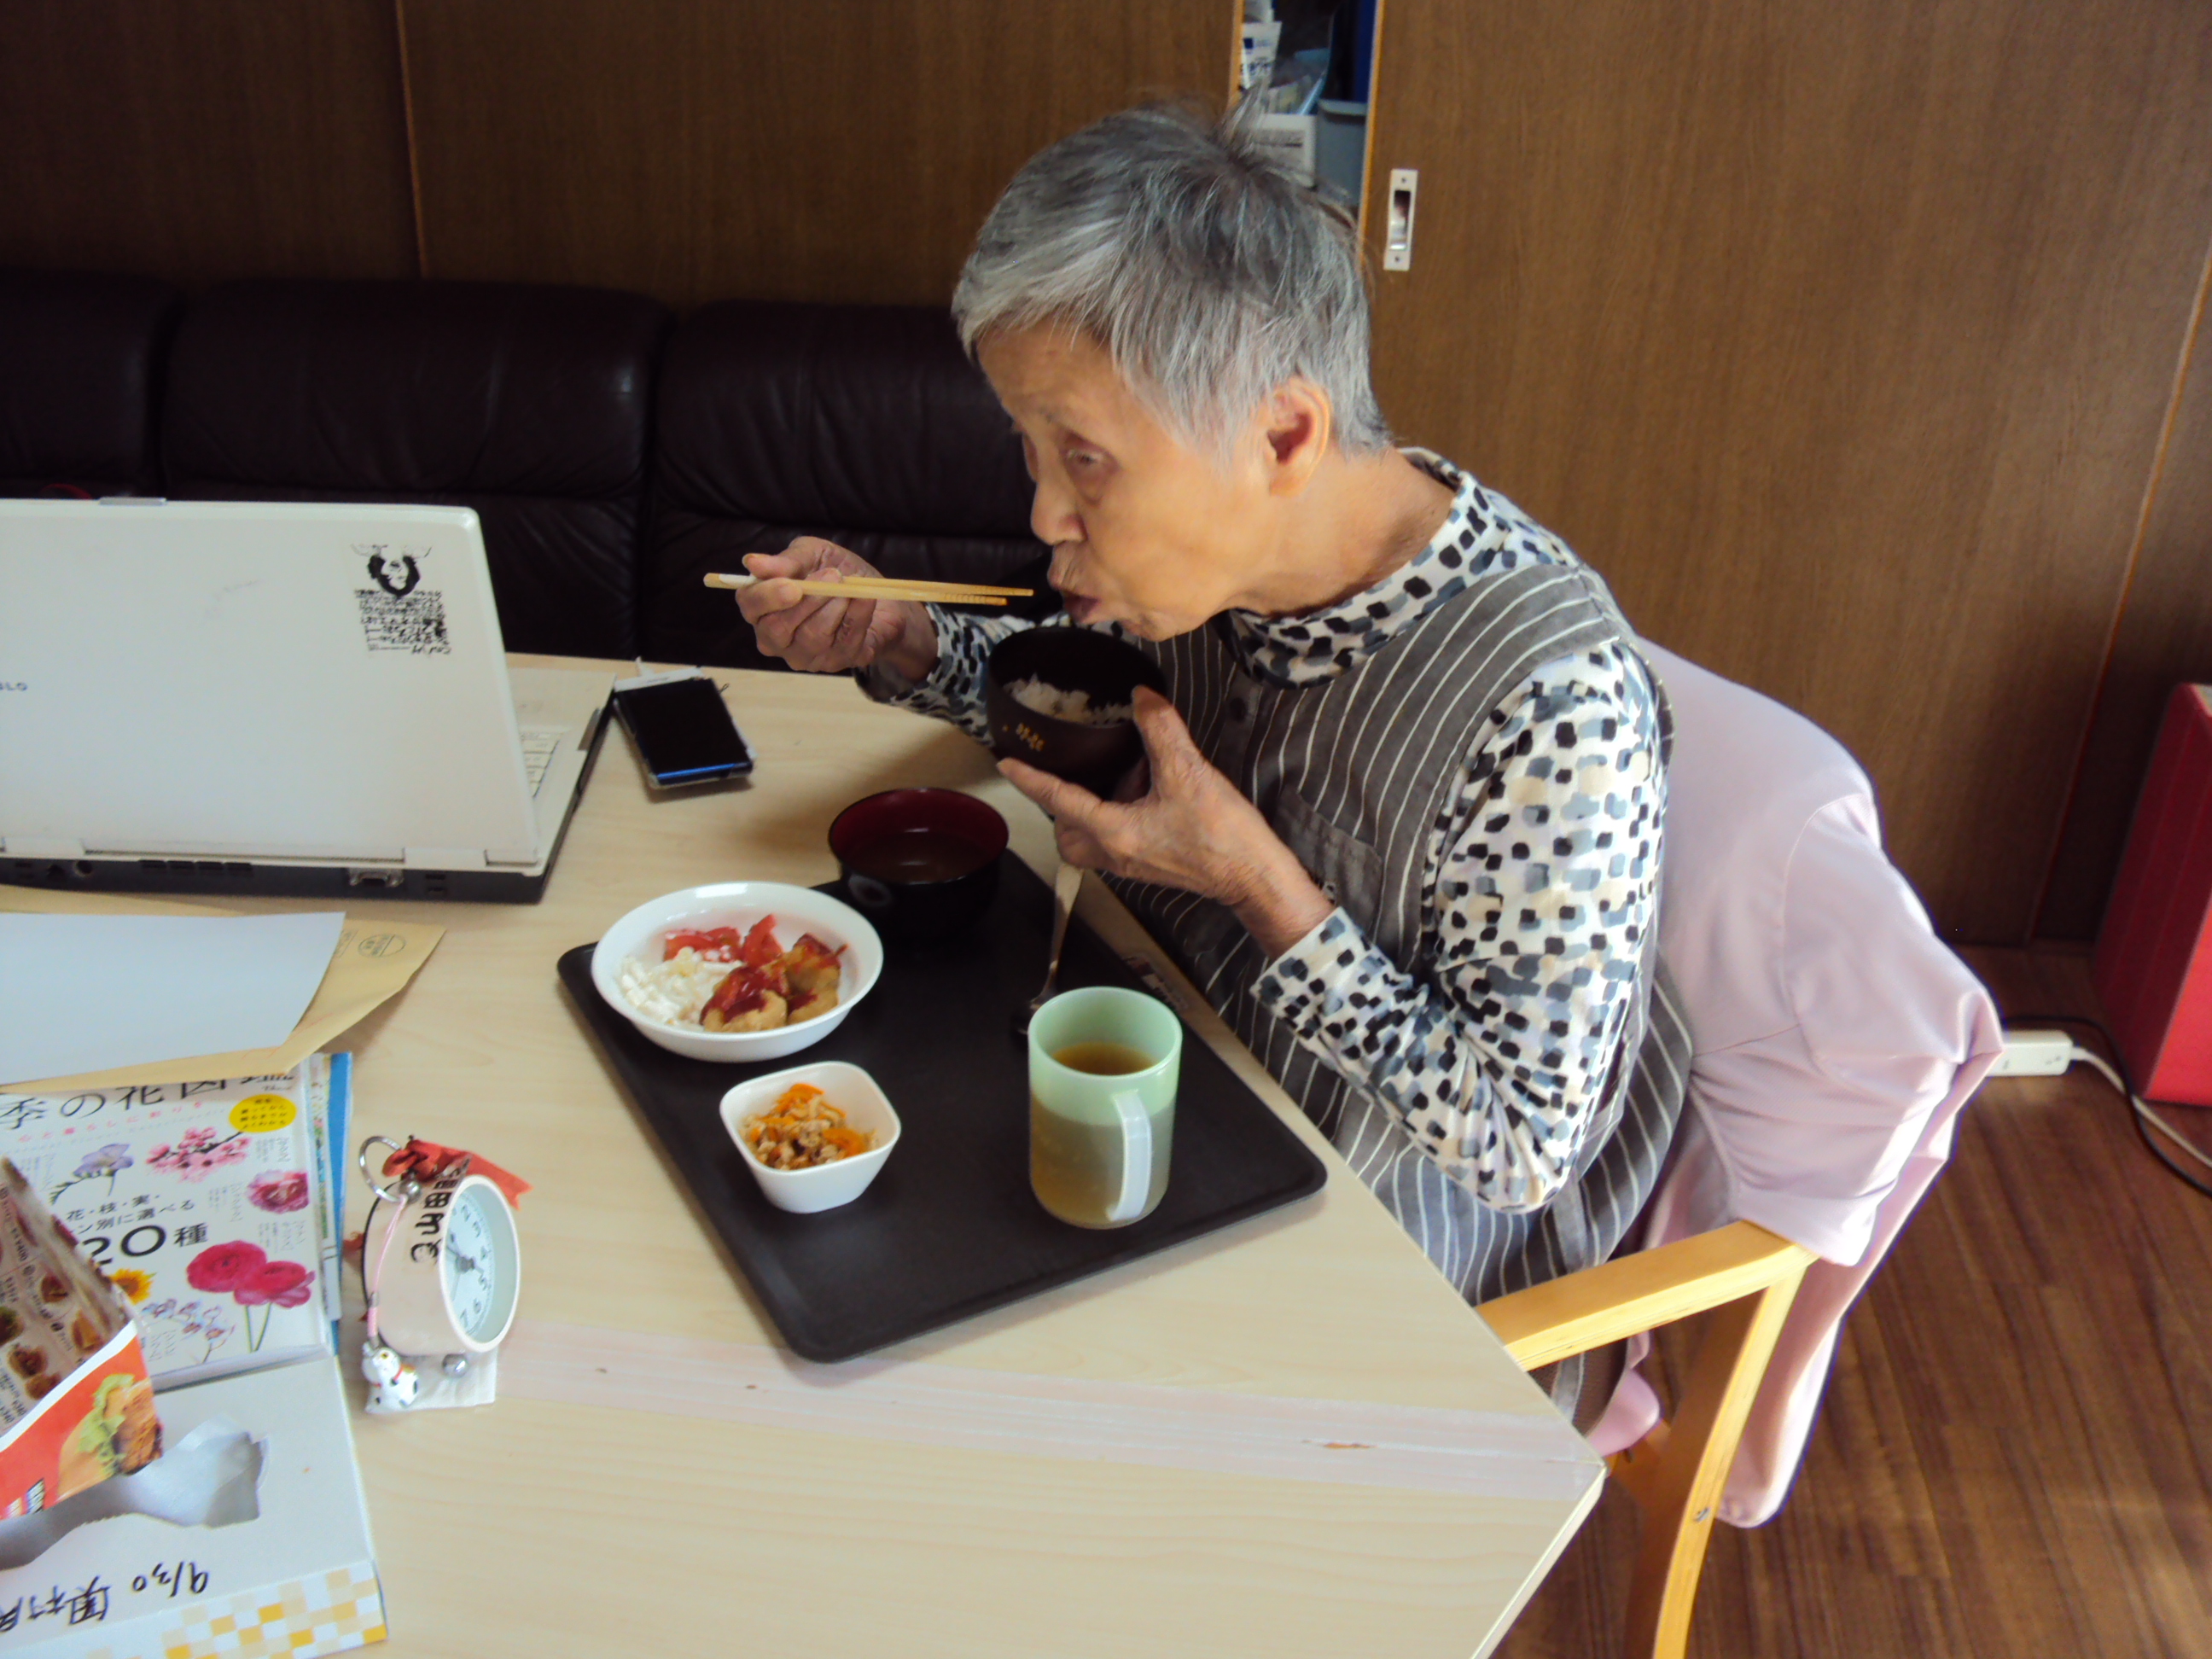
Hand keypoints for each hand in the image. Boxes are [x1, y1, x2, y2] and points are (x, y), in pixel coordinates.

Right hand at [735, 538, 937, 677]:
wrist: (880, 595)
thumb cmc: (836, 574)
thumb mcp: (813, 554)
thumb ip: (786, 560)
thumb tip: (752, 563)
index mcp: (762, 607)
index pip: (749, 606)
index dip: (767, 597)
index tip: (792, 585)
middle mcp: (775, 638)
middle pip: (776, 628)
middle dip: (808, 601)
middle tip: (833, 575)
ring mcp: (803, 656)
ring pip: (811, 637)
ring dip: (834, 606)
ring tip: (849, 586)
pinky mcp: (833, 663)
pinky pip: (843, 641)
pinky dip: (857, 615)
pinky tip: (865, 599)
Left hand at [996, 688, 1334, 957]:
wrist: (1254, 877)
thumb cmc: (1222, 833)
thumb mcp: (1190, 773)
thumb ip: (1161, 730)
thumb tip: (1140, 696)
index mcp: (1115, 833)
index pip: (1060, 801)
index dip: (1032, 779)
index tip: (1005, 762)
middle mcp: (1115, 853)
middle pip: (1066, 833)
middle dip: (1059, 805)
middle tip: (1065, 773)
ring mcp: (1131, 864)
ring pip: (1088, 842)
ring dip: (1086, 814)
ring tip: (1106, 779)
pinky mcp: (1148, 865)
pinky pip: (1113, 842)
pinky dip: (1112, 818)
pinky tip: (1138, 792)